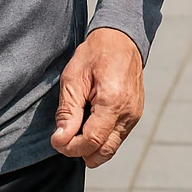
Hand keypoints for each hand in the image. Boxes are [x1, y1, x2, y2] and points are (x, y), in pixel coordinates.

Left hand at [51, 27, 143, 167]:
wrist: (121, 39)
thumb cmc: (95, 54)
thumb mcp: (73, 78)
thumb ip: (67, 112)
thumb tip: (60, 141)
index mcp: (113, 102)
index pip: (92, 141)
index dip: (71, 147)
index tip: (56, 141)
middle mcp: (129, 113)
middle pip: (104, 152)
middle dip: (81, 151)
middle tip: (64, 138)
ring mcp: (135, 115)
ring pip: (111, 148)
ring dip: (91, 146)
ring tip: (76, 127)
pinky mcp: (135, 115)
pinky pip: (116, 138)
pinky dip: (101, 138)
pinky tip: (88, 122)